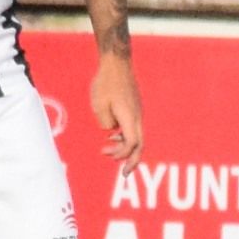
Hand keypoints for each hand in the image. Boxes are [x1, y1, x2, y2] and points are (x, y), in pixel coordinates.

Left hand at [90, 54, 143, 168]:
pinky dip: (125, 137)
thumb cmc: (106, 83)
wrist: (117, 64)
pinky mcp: (134, 109)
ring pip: (137, 137)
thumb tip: (109, 131)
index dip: (121, 153)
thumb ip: (104, 123)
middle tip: (124, 174)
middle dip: (133, 161)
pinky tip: (113, 135)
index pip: (132, 144)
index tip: (104, 153)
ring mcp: (137, 113)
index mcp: (130, 118)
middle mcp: (137, 118)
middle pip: (140, 145)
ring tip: (110, 152)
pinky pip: (133, 128)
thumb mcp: (98, 106)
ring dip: (126, 148)